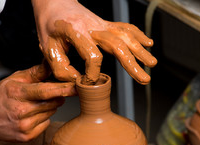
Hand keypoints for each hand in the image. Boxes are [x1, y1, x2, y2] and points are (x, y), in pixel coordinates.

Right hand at [0, 63, 75, 143]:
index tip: (77, 86)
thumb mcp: (12, 80)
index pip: (46, 91)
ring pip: (51, 113)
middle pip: (53, 103)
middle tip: (50, 92)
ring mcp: (25, 126)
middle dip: (57, 96)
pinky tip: (29, 116)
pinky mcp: (27, 137)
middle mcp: (21, 111)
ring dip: (49, 107)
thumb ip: (34, 73)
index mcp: (17, 93)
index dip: (63, 89)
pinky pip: (46, 123)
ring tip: (32, 104)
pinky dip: (43, 118)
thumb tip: (51, 63)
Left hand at [32, 0, 156, 83]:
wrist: (54, 2)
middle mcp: (93, 26)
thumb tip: (78, 83)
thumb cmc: (49, 25)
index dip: (93, 73)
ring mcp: (101, 24)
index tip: (90, 82)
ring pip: (125, 36)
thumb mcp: (47, 48)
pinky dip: (138, 34)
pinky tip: (149, 43)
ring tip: (152, 63)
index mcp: (76, 32)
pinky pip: (124, 27)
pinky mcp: (105, 23)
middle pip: (117, 45)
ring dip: (140, 50)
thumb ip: (61, 69)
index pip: (93, 56)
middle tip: (144, 79)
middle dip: (132, 63)